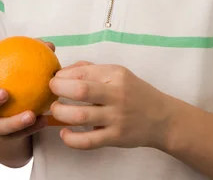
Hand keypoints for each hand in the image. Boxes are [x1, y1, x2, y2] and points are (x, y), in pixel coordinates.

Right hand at [0, 41, 55, 142]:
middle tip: (5, 94)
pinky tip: (43, 120)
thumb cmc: (8, 81)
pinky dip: (28, 129)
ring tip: (31, 115)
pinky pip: (13, 136)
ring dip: (12, 122)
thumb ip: (29, 55)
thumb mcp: (12, 69)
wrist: (3, 111)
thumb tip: (48, 46)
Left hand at [49, 62, 174, 150]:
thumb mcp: (119, 74)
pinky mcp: (115, 138)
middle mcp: (117, 94)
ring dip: (61, 112)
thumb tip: (65, 70)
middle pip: (81, 90)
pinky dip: (71, 139)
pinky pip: (88, 141)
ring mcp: (116, 118)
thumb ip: (93, 70)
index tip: (55, 78)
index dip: (63, 74)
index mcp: (116, 75)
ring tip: (55, 110)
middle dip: (59, 89)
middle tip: (51, 90)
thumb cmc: (135, 93)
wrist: (161, 118)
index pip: (83, 71)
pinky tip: (64, 133)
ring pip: (80, 116)